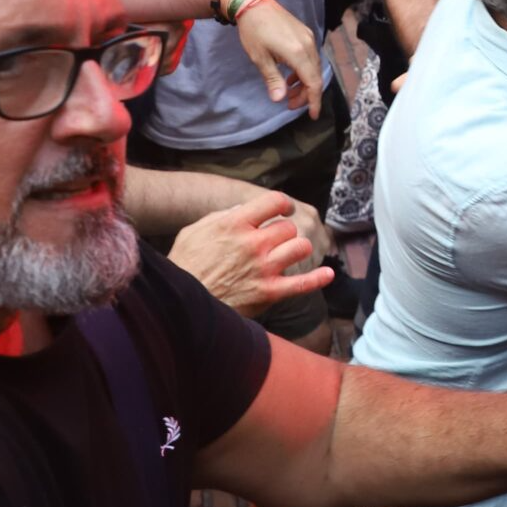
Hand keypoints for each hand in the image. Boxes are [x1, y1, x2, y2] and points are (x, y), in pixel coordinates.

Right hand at [167, 192, 333, 317]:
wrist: (178, 305)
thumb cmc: (184, 266)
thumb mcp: (194, 231)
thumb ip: (221, 217)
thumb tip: (242, 211)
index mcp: (234, 224)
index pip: (274, 201)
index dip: (282, 204)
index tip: (283, 209)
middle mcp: (253, 243)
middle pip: (288, 228)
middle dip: (283, 233)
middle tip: (274, 242)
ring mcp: (264, 268)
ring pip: (300, 247)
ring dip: (297, 250)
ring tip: (289, 254)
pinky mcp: (269, 292)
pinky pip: (303, 284)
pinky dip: (318, 279)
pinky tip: (328, 274)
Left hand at [231, 0, 323, 117]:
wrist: (253, 3)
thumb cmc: (253, 31)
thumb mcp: (260, 58)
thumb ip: (273, 80)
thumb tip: (279, 100)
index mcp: (298, 53)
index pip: (313, 83)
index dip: (313, 101)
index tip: (312, 115)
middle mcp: (308, 45)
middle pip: (315, 77)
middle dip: (306, 94)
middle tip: (290, 105)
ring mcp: (308, 38)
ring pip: (313, 67)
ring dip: (304, 83)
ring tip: (288, 92)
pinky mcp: (305, 34)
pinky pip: (310, 57)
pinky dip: (303, 70)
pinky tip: (290, 76)